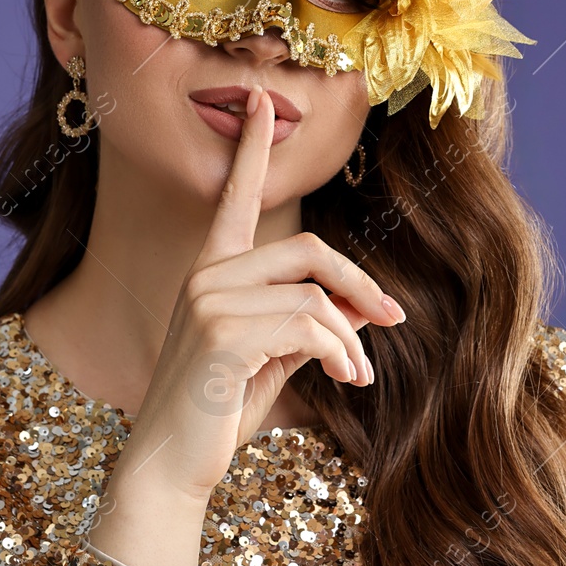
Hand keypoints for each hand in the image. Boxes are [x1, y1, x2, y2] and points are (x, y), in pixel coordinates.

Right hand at [124, 84, 404, 501]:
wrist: (172, 465)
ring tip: (356, 375)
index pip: (235, 197)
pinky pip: (309, 326)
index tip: (263, 100)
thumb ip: (310, 322)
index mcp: (212, 272)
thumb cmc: (217, 411)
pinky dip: (340, 354)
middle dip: (360, 284)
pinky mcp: (222, 334)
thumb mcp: (272, 358)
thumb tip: (362, 307)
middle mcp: (206, 275)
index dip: (252, 148)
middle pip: (309, 251)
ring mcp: (209, 301)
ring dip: (351, 340)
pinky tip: (346, 380)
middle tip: (393, 318)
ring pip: (316, 297)